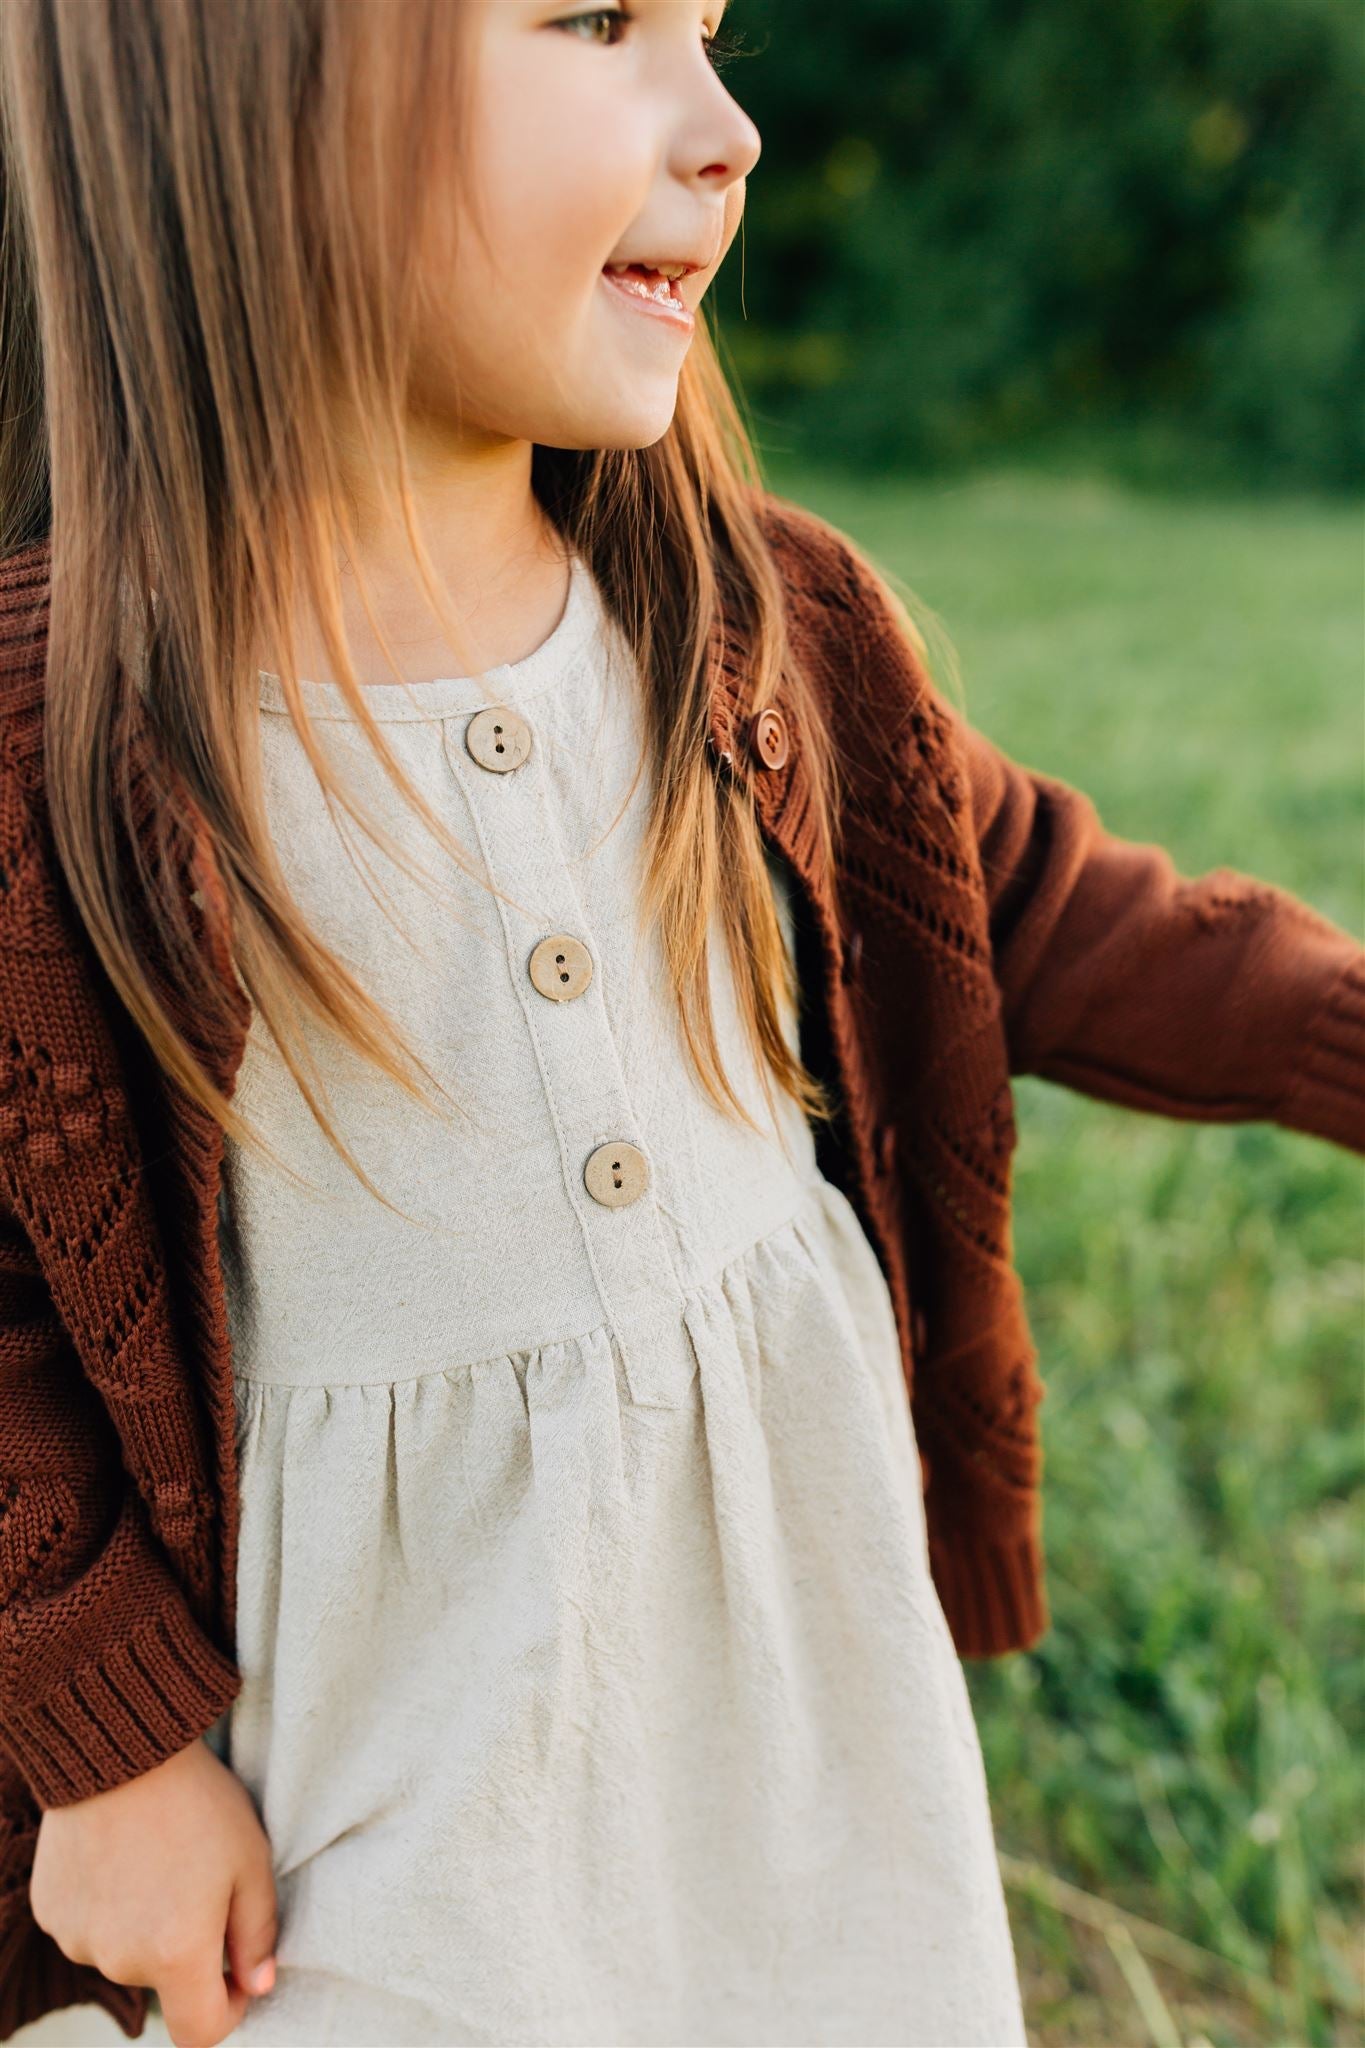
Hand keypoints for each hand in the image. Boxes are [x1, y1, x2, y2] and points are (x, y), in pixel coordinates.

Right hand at [30, 1734, 277, 2047]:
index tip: (238, 1974)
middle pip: (163, 1983)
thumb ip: (257, 1933)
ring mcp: (79, 1940)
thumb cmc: (197, 1802)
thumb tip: (257, 1985)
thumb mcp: (250, 1860)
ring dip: (144, 1926)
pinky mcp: (51, 1914)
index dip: (227, 2010)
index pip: (201, 2032)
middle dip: (187, 1947)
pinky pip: (90, 1929)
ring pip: (124, 1954)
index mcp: (177, 1954)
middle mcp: (121, 1961)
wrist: (120, 1749)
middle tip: (198, 1879)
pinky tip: (120, 1855)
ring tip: (156, 1858)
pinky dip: (108, 1907)